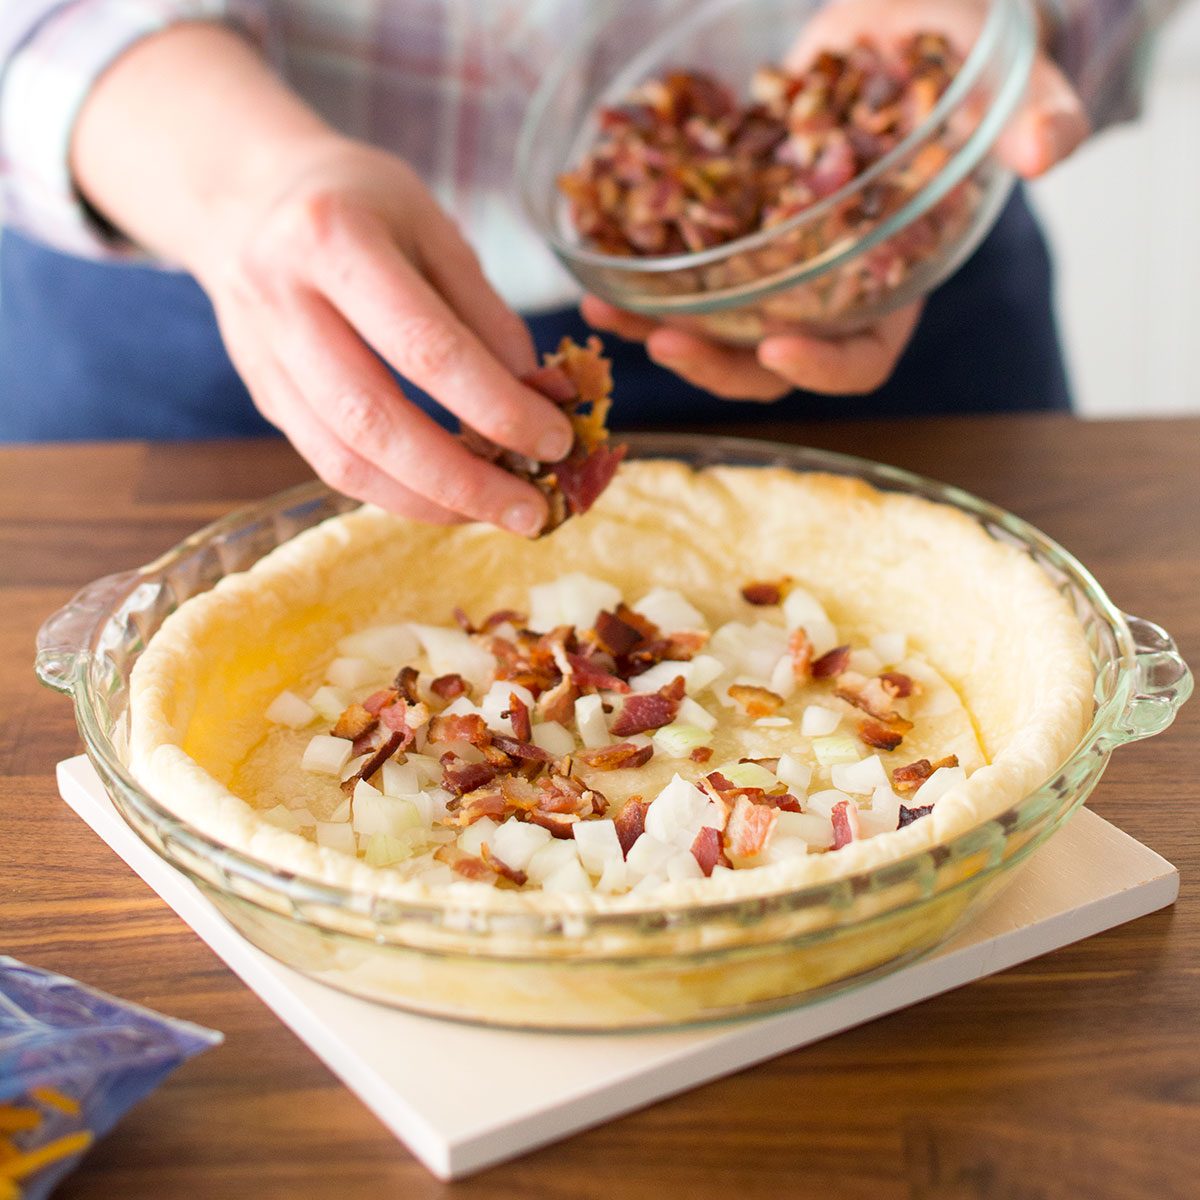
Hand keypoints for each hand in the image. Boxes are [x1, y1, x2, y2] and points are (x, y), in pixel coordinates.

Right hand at [199, 138, 574, 533]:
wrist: (245, 197)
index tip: (557, 440)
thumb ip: (485, 312)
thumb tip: (539, 400)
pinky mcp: (263, 396)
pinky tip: (447, 497)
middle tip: (531, 510)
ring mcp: (263, 357)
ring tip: (496, 512)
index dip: (497, 406)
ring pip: (344, 460)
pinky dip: (395, 493)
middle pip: (375, 420)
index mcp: (334, 238)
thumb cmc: (358, 204)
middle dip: (463, 479)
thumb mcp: (432, 227)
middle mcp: (282, 300)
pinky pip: (329, 463)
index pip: (426, 346)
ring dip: (429, 501)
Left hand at [584, 0, 1089, 401]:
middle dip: (718, 362)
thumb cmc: (953, 44)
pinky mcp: (728, 229)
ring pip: (713, 327)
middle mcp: (825, 288)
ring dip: (658, 330)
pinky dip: (636, 274)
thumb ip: (1031, 111)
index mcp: (893, 280)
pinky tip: (593, 264)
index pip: (865, 357)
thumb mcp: (1000, 70)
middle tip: (665, 342)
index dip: (826, 367)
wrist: (889, 10)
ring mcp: (772, 264)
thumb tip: (1048, 150)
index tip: (781, 349)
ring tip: (606, 314)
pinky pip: (678, 271)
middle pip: (770, 362)